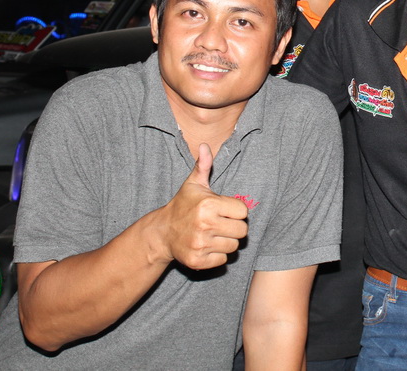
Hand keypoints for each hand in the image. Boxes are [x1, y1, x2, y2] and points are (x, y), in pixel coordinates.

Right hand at [160, 143, 249, 269]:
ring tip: (213, 234)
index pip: (243, 212)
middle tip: (220, 224)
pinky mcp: (197, 260)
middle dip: (234, 227)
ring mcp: (200, 244)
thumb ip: (203, 165)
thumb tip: (205, 145)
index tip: (224, 210)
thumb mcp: (193, 184)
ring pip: (234, 247)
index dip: (235, 211)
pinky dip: (217, 255)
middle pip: (242, 231)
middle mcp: (205, 224)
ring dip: (226, 241)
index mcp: (209, 204)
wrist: (162, 232)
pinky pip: (223, 260)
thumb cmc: (183, 205)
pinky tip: (207, 246)